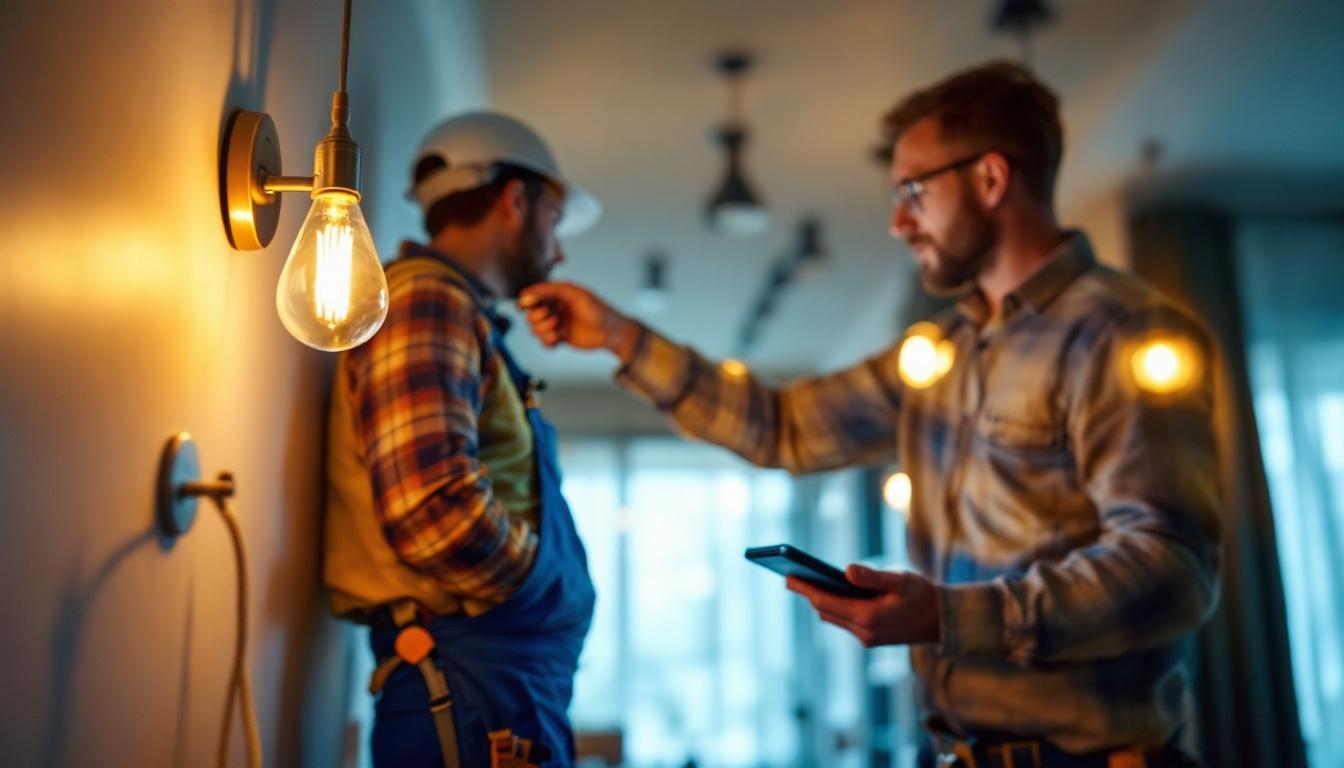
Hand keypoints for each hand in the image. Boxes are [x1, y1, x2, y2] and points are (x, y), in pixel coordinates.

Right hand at [518, 282, 639, 360]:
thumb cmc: (598, 310)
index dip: (527, 301)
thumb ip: (550, 290)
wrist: (611, 332)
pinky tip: (558, 340)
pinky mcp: (560, 338)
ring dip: (543, 331)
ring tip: (557, 330)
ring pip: (535, 329)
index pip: (533, 296)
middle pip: (531, 314)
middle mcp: (555, 308)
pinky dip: (547, 342)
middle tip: (553, 319)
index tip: (525, 306)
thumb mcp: (574, 294)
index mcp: (558, 294)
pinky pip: (543, 342)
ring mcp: (557, 324)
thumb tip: (526, 293)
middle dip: (537, 318)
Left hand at [786, 564, 940, 646]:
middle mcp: (864, 632)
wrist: (943, 621)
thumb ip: (872, 576)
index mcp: (868, 617)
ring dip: (820, 602)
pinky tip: (829, 594)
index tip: (789, 578)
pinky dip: (835, 608)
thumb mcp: (900, 580)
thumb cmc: (922, 596)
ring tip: (805, 584)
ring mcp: (867, 638)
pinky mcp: (871, 638)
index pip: (826, 602)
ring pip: (834, 618)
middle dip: (809, 594)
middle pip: (826, 611)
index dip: (806, 588)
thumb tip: (846, 571)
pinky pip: (845, 622)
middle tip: (790, 578)